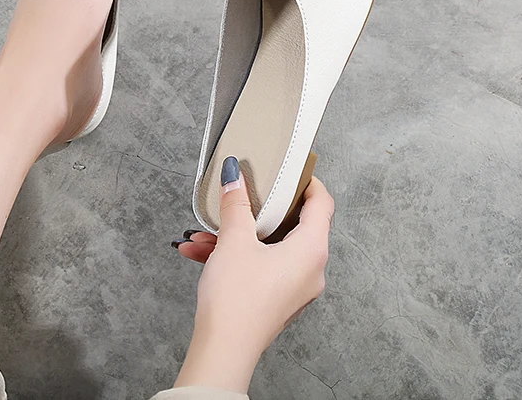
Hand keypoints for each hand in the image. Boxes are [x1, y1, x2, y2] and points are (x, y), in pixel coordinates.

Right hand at [173, 156, 334, 392]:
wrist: (223, 351)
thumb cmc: (237, 298)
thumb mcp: (234, 241)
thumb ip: (236, 203)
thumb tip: (234, 174)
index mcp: (311, 250)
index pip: (322, 204)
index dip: (308, 183)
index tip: (290, 170)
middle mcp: (311, 269)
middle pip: (293, 225)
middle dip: (257, 211)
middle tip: (242, 194)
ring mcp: (296, 287)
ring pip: (269, 248)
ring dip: (236, 236)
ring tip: (202, 232)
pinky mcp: (278, 300)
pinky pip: (261, 267)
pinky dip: (236, 257)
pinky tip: (198, 252)